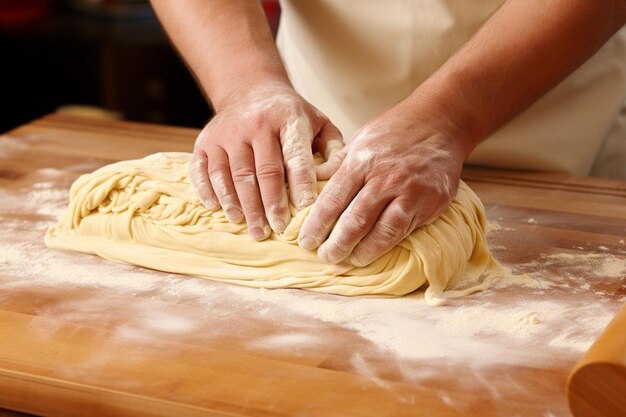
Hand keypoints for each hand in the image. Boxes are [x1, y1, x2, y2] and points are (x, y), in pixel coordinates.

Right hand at [188, 81, 343, 240]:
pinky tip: (219, 209)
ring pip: (232, 175)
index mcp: (286, 118)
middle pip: (261, 171)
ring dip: (242, 205)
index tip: (305, 208)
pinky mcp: (204, 142)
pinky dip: (209, 191)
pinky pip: (202, 170)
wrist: (249, 88)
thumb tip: (335, 180)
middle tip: (278, 229)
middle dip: (270, 204)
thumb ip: (333, 150)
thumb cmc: (290, 116)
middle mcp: (254, 124)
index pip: (294, 155)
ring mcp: (226, 133)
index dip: (300, 183)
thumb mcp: (319, 123)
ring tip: (253, 228)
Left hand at [298, 100, 467, 266]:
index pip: (332, 200)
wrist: (440, 122)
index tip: (305, 241)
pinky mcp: (429, 203)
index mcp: (361, 162)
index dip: (316, 225)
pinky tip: (373, 252)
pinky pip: (403, 231)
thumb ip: (337, 164)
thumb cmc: (395, 132)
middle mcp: (384, 178)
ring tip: (347, 259)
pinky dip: (385, 246)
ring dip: (360, 252)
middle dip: (335, 245)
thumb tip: (310, 181)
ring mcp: (409, 192)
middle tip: (324, 256)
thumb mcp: (359, 140)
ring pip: (380, 233)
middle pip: (354, 222)